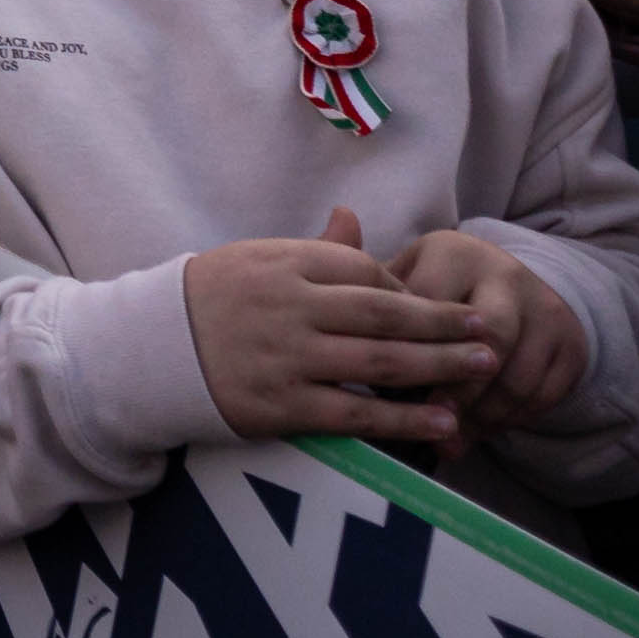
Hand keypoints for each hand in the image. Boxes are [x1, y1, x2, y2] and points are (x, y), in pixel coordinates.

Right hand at [183, 208, 495, 450]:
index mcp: (284, 263)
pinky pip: (355, 415)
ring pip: (379, 363)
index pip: (364, 270)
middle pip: (384, 313)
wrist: (149, 350)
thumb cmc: (211, 300)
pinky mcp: (281, 405)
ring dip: (439, 367)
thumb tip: (353, 216)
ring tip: (483, 369)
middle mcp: (289, 306)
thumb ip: (313, 248)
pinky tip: (441, 421)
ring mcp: (286, 357)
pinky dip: (403, 419)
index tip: (438, 307)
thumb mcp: (256, 259)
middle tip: (488, 331)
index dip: (408, 289)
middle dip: (443, 324)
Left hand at [386, 228, 586, 436]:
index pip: (430, 305)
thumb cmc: (437, 287)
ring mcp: (543, 310)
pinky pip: (543, 393)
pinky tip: (481, 433)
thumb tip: (335, 320)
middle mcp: (505, 275)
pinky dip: (510, 419)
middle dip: (458, 386)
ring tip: (452, 440)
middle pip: (489, 338)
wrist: (513, 285)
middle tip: (431, 420)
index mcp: (453, 252)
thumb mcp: (403, 276)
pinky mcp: (569, 345)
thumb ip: (367, 291)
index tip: (384, 383)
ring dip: (483, 414)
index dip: (407, 347)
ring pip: (516, 373)